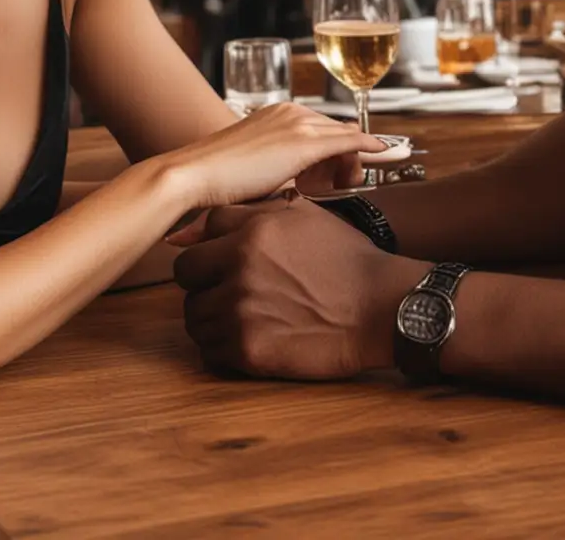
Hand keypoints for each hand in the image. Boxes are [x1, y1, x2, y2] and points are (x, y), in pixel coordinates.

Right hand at [167, 103, 385, 213]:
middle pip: (336, 134)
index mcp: (277, 115)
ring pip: (344, 139)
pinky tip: (387, 154)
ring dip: (352, 163)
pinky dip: (370, 147)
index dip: (333, 157)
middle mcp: (290, 112)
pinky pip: (349, 141)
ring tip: (344, 186)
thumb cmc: (214, 182)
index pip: (321, 131)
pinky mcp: (303, 142)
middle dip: (346, 160)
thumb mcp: (252, 172)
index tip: (333, 180)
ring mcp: (298, 124)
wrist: (191, 177)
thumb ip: (276, 172)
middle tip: (342, 186)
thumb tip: (297, 188)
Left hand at [173, 199, 418, 379]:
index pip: (195, 240)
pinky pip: (210, 350)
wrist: (378, 305)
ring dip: (210, 316)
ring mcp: (242, 313)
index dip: (206, 252)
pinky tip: (248, 336)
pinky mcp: (249, 351)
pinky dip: (222, 346)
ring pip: (194, 316)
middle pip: (185, 277)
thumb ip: (247, 213)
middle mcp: (240, 269)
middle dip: (202, 282)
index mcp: (250, 233)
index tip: (219, 262)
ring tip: (240, 314)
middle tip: (226, 288)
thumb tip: (198, 223)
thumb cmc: (342, 255)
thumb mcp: (300, 215)